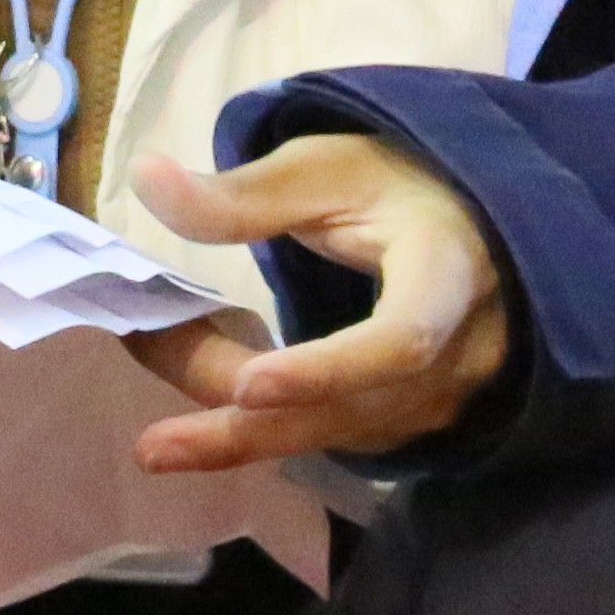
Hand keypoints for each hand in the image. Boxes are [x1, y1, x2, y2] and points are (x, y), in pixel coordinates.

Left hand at [123, 136, 512, 474]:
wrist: (470, 226)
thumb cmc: (397, 185)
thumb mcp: (326, 170)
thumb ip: (244, 194)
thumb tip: (144, 179)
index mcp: (450, 273)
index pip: (401, 339)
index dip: (328, 371)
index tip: (247, 387)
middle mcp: (461, 353)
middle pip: (353, 413)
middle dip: (249, 427)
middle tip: (153, 442)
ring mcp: (443, 398)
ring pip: (338, 437)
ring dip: (245, 439)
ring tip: (160, 443)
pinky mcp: (414, 421)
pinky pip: (338, 439)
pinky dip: (271, 436)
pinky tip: (210, 428)